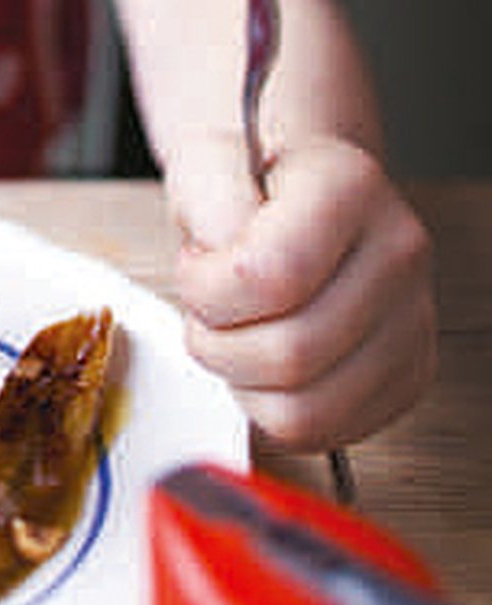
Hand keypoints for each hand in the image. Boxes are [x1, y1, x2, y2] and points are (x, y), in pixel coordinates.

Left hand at [163, 133, 434, 450]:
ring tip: (240, 336)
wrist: (290, 196)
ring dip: (243, 383)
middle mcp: (397, 254)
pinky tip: (266, 365)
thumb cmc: (247, 189)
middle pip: (288, 355)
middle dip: (217, 344)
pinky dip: (271, 411)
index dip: (206, 290)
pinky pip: (320, 432)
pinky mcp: (405, 376)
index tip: (198, 267)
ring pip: (304, 410)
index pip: (268, 279)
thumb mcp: (208, 167)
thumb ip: (209, 203)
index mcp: (350, 191)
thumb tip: (222, 256)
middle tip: (212, 312)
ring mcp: (411, 320)